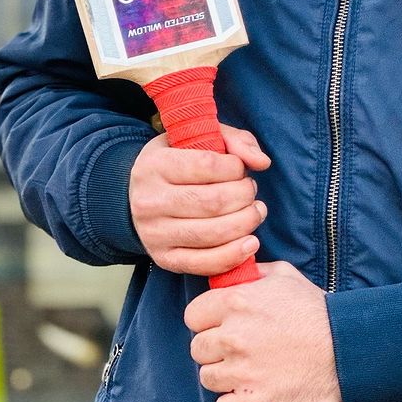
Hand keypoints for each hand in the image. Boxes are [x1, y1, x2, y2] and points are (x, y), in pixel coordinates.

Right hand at [128, 125, 270, 276]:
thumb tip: (262, 163)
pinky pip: (204, 264)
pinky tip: (251, 243)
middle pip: (214, 202)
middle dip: (245, 196)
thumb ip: (235, 141)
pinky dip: (234, 255)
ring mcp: (154, 234)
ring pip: (213, 233)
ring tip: (255, 211)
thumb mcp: (201, 138)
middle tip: (250, 191)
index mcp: (155, 165)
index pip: (207, 165)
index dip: (236, 168)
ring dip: (246, 223)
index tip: (240, 169)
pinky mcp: (164, 258)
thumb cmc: (179, 162)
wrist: (140, 195)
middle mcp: (149, 201)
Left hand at [185, 261, 342, 401]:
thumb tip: (233, 273)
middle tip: (239, 350)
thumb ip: (252, 274)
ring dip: (225, 376)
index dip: (206, 321)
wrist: (348, 351)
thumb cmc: (316, 311)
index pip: (192, 316)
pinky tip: (254, 391)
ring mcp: (242, 373)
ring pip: (208, 379)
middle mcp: (233, 337)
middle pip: (198, 349)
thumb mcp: (285, 276)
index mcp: (236, 303)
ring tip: (249, 370)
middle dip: (215, 350)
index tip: (221, 326)